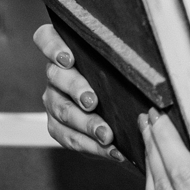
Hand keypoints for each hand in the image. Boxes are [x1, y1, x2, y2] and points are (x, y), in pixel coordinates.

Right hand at [34, 23, 123, 160]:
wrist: (120, 115)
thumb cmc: (122, 80)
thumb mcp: (120, 65)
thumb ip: (119, 59)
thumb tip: (142, 57)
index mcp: (66, 52)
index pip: (46, 39)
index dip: (53, 47)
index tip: (68, 59)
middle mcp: (55, 75)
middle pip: (56, 76)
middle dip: (75, 89)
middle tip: (91, 101)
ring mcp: (54, 100)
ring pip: (61, 110)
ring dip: (85, 123)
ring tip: (105, 133)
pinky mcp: (58, 126)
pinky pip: (69, 137)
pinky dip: (91, 145)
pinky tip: (109, 149)